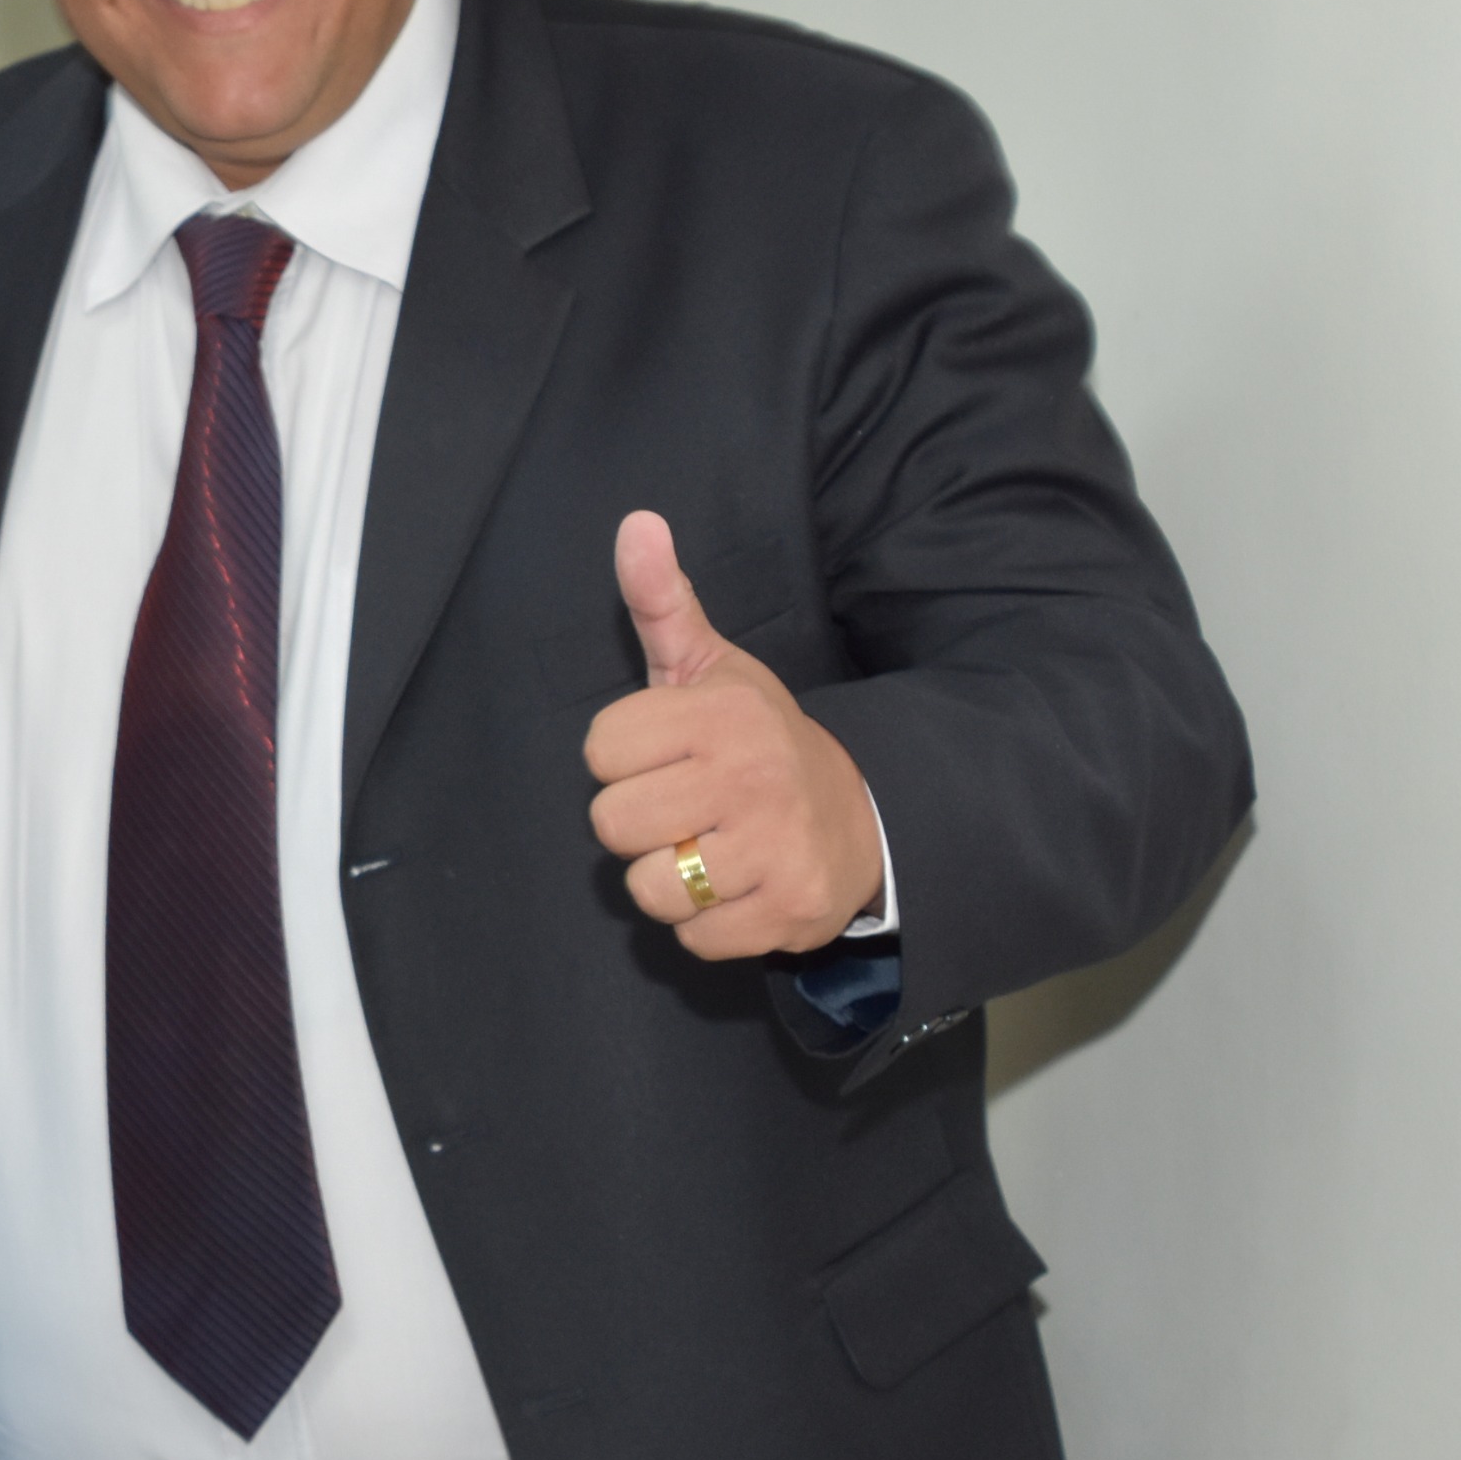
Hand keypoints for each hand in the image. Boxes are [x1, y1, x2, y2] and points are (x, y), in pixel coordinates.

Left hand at [583, 511, 884, 958]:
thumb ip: (663, 603)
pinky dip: (704, 924)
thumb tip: (635, 521)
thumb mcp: (712, 668)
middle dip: (636, 824)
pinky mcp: (787, 913)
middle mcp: (750, 779)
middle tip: (681, 809)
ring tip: (705, 849)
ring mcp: (773, 851)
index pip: (599, 750)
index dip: (619, 758)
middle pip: (612, 824)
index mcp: (722, 715)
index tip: (662, 754)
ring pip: (649, 888)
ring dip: (666, 881)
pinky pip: (692, 938)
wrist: (860, 818)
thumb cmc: (758, 742)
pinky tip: (734, 888)